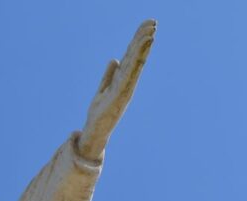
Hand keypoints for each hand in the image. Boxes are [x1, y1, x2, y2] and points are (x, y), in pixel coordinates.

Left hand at [77, 19, 155, 160]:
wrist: (94, 132)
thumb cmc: (99, 113)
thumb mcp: (102, 90)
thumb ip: (108, 75)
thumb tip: (115, 59)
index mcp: (123, 81)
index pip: (132, 58)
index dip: (138, 42)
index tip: (146, 26)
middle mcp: (128, 83)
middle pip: (136, 57)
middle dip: (143, 39)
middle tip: (153, 21)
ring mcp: (125, 89)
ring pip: (135, 64)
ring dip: (143, 47)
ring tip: (151, 31)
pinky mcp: (120, 94)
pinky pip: (129, 74)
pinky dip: (136, 61)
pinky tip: (140, 52)